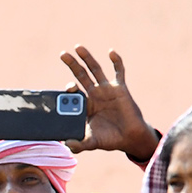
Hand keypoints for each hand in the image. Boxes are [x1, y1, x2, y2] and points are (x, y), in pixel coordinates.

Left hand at [60, 46, 158, 161]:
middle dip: (72, 65)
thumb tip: (66, 145)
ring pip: (95, 70)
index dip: (69, 88)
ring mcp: (107, 90)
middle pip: (81, 75)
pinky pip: (119, 72)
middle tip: (63, 54)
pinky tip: (111, 52)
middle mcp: (94, 94)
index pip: (73, 92)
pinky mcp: (120, 88)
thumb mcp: (91, 142)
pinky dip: (116, 61)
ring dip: (87, 58)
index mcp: (85, 105)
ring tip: (78, 47)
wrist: (129, 138)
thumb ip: (78, 144)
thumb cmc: (109, 139)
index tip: (68, 88)